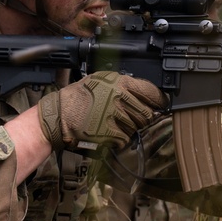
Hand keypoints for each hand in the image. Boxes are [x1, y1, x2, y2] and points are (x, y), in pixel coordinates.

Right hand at [37, 71, 165, 151]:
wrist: (58, 115)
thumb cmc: (78, 97)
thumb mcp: (101, 80)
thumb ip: (123, 85)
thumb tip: (146, 94)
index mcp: (119, 82)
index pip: (151, 92)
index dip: (159, 101)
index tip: (162, 105)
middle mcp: (119, 97)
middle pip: (146, 114)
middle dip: (141, 119)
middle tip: (131, 119)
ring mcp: (115, 116)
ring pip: (136, 128)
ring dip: (127, 129)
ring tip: (112, 124)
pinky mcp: (110, 132)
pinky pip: (125, 140)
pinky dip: (118, 140)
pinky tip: (107, 133)